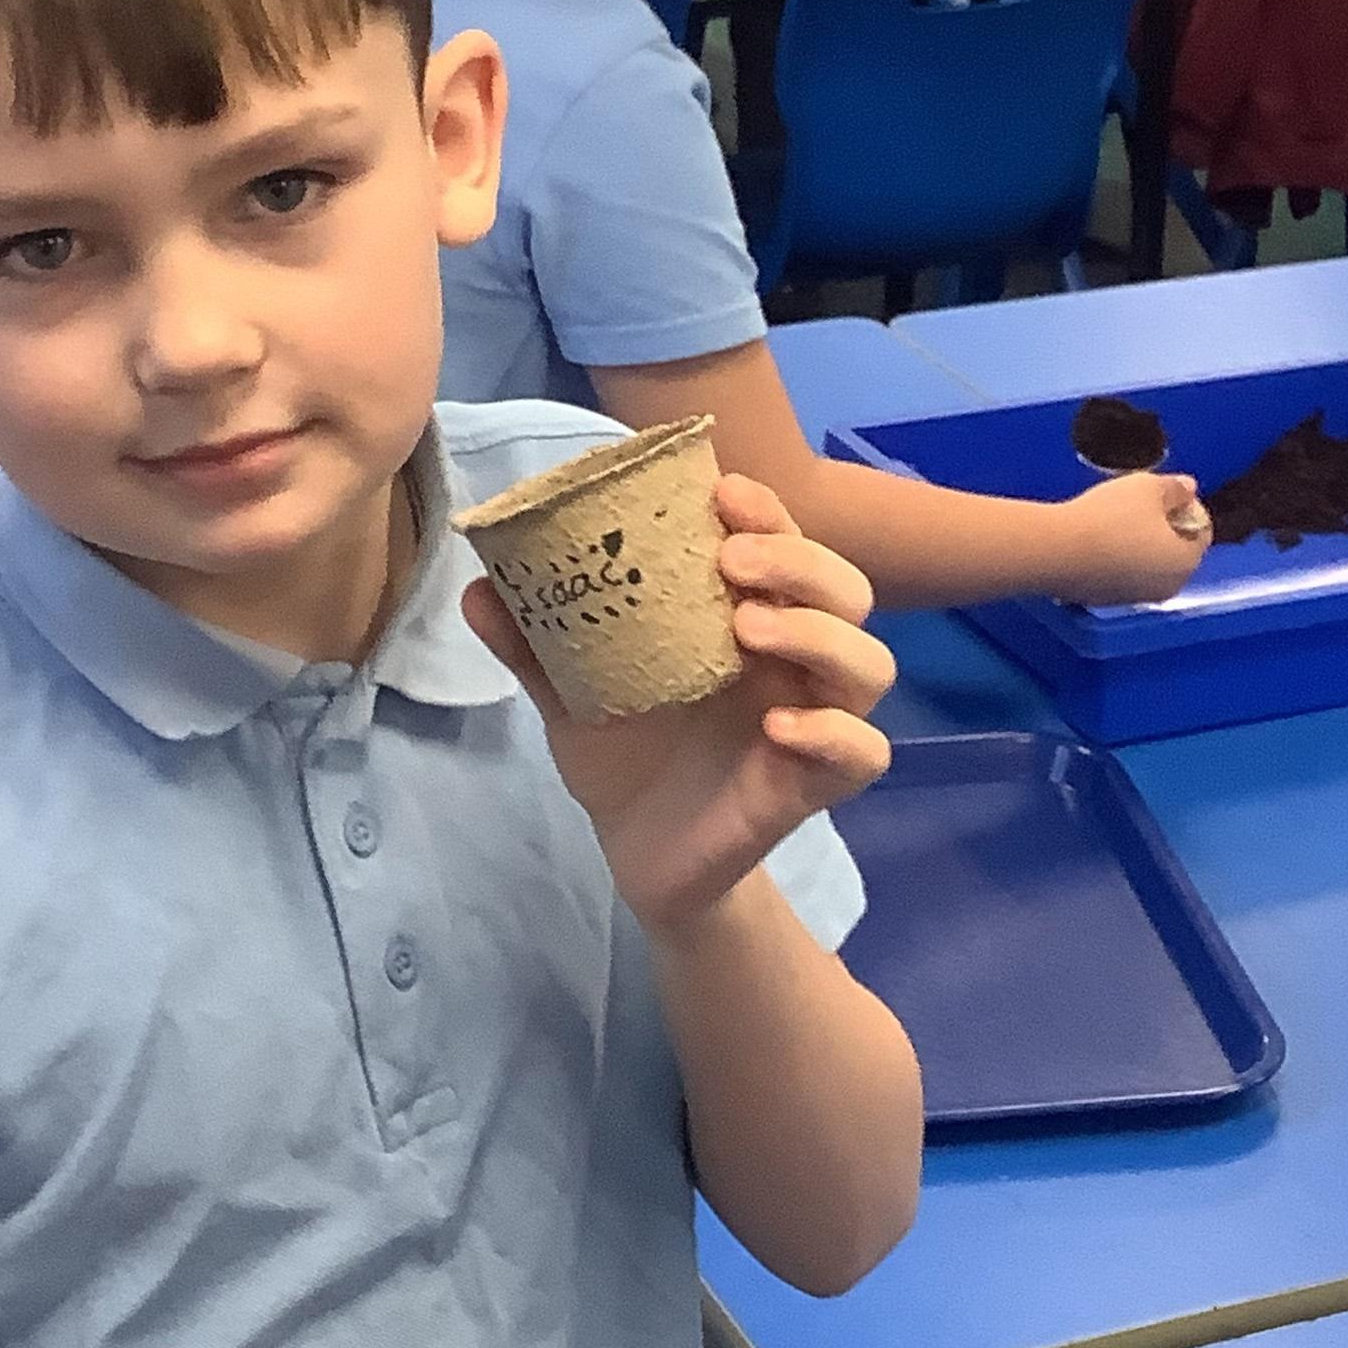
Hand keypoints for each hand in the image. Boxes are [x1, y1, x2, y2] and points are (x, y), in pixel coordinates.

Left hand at [462, 473, 895, 935]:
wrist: (636, 853)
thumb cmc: (623, 752)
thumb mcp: (570, 693)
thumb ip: (533, 643)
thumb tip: (478, 588)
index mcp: (746, 616)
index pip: (783, 543)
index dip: (768, 512)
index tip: (723, 494)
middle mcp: (792, 660)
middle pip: (845, 590)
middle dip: (799, 562)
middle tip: (731, 562)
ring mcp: (811, 720)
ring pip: (869, 665)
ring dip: (818, 635)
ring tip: (749, 630)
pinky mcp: (814, 787)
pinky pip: (864, 754)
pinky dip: (834, 734)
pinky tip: (778, 728)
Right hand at [1049, 471, 1211, 605]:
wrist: (1056, 550)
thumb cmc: (1107, 519)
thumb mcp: (1147, 488)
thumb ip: (1175, 488)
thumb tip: (1188, 488)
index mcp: (1185, 561)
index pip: (1202, 531)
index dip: (1188, 507)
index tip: (1167, 493)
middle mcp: (1166, 587)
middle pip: (1175, 552)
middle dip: (1165, 528)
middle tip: (1141, 504)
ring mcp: (1134, 597)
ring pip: (1147, 565)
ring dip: (1140, 545)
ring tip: (1114, 520)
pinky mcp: (1104, 599)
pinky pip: (1120, 575)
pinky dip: (1116, 559)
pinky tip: (1096, 540)